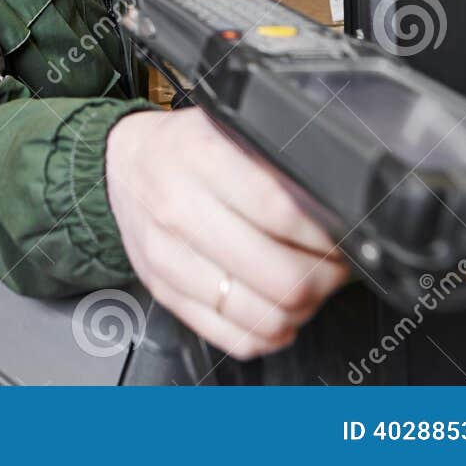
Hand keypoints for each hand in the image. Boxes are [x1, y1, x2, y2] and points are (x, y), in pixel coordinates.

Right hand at [105, 107, 349, 359]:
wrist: (124, 165)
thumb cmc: (184, 148)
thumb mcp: (228, 129)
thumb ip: (274, 160)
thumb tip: (333, 203)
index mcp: (200, 157)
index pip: (280, 211)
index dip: (324, 235)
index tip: (342, 237)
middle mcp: (178, 208)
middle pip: (276, 274)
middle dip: (323, 279)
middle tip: (334, 268)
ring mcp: (168, 257)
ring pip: (258, 315)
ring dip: (300, 311)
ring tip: (308, 289)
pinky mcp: (163, 291)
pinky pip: (231, 337)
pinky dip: (268, 334)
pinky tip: (278, 313)